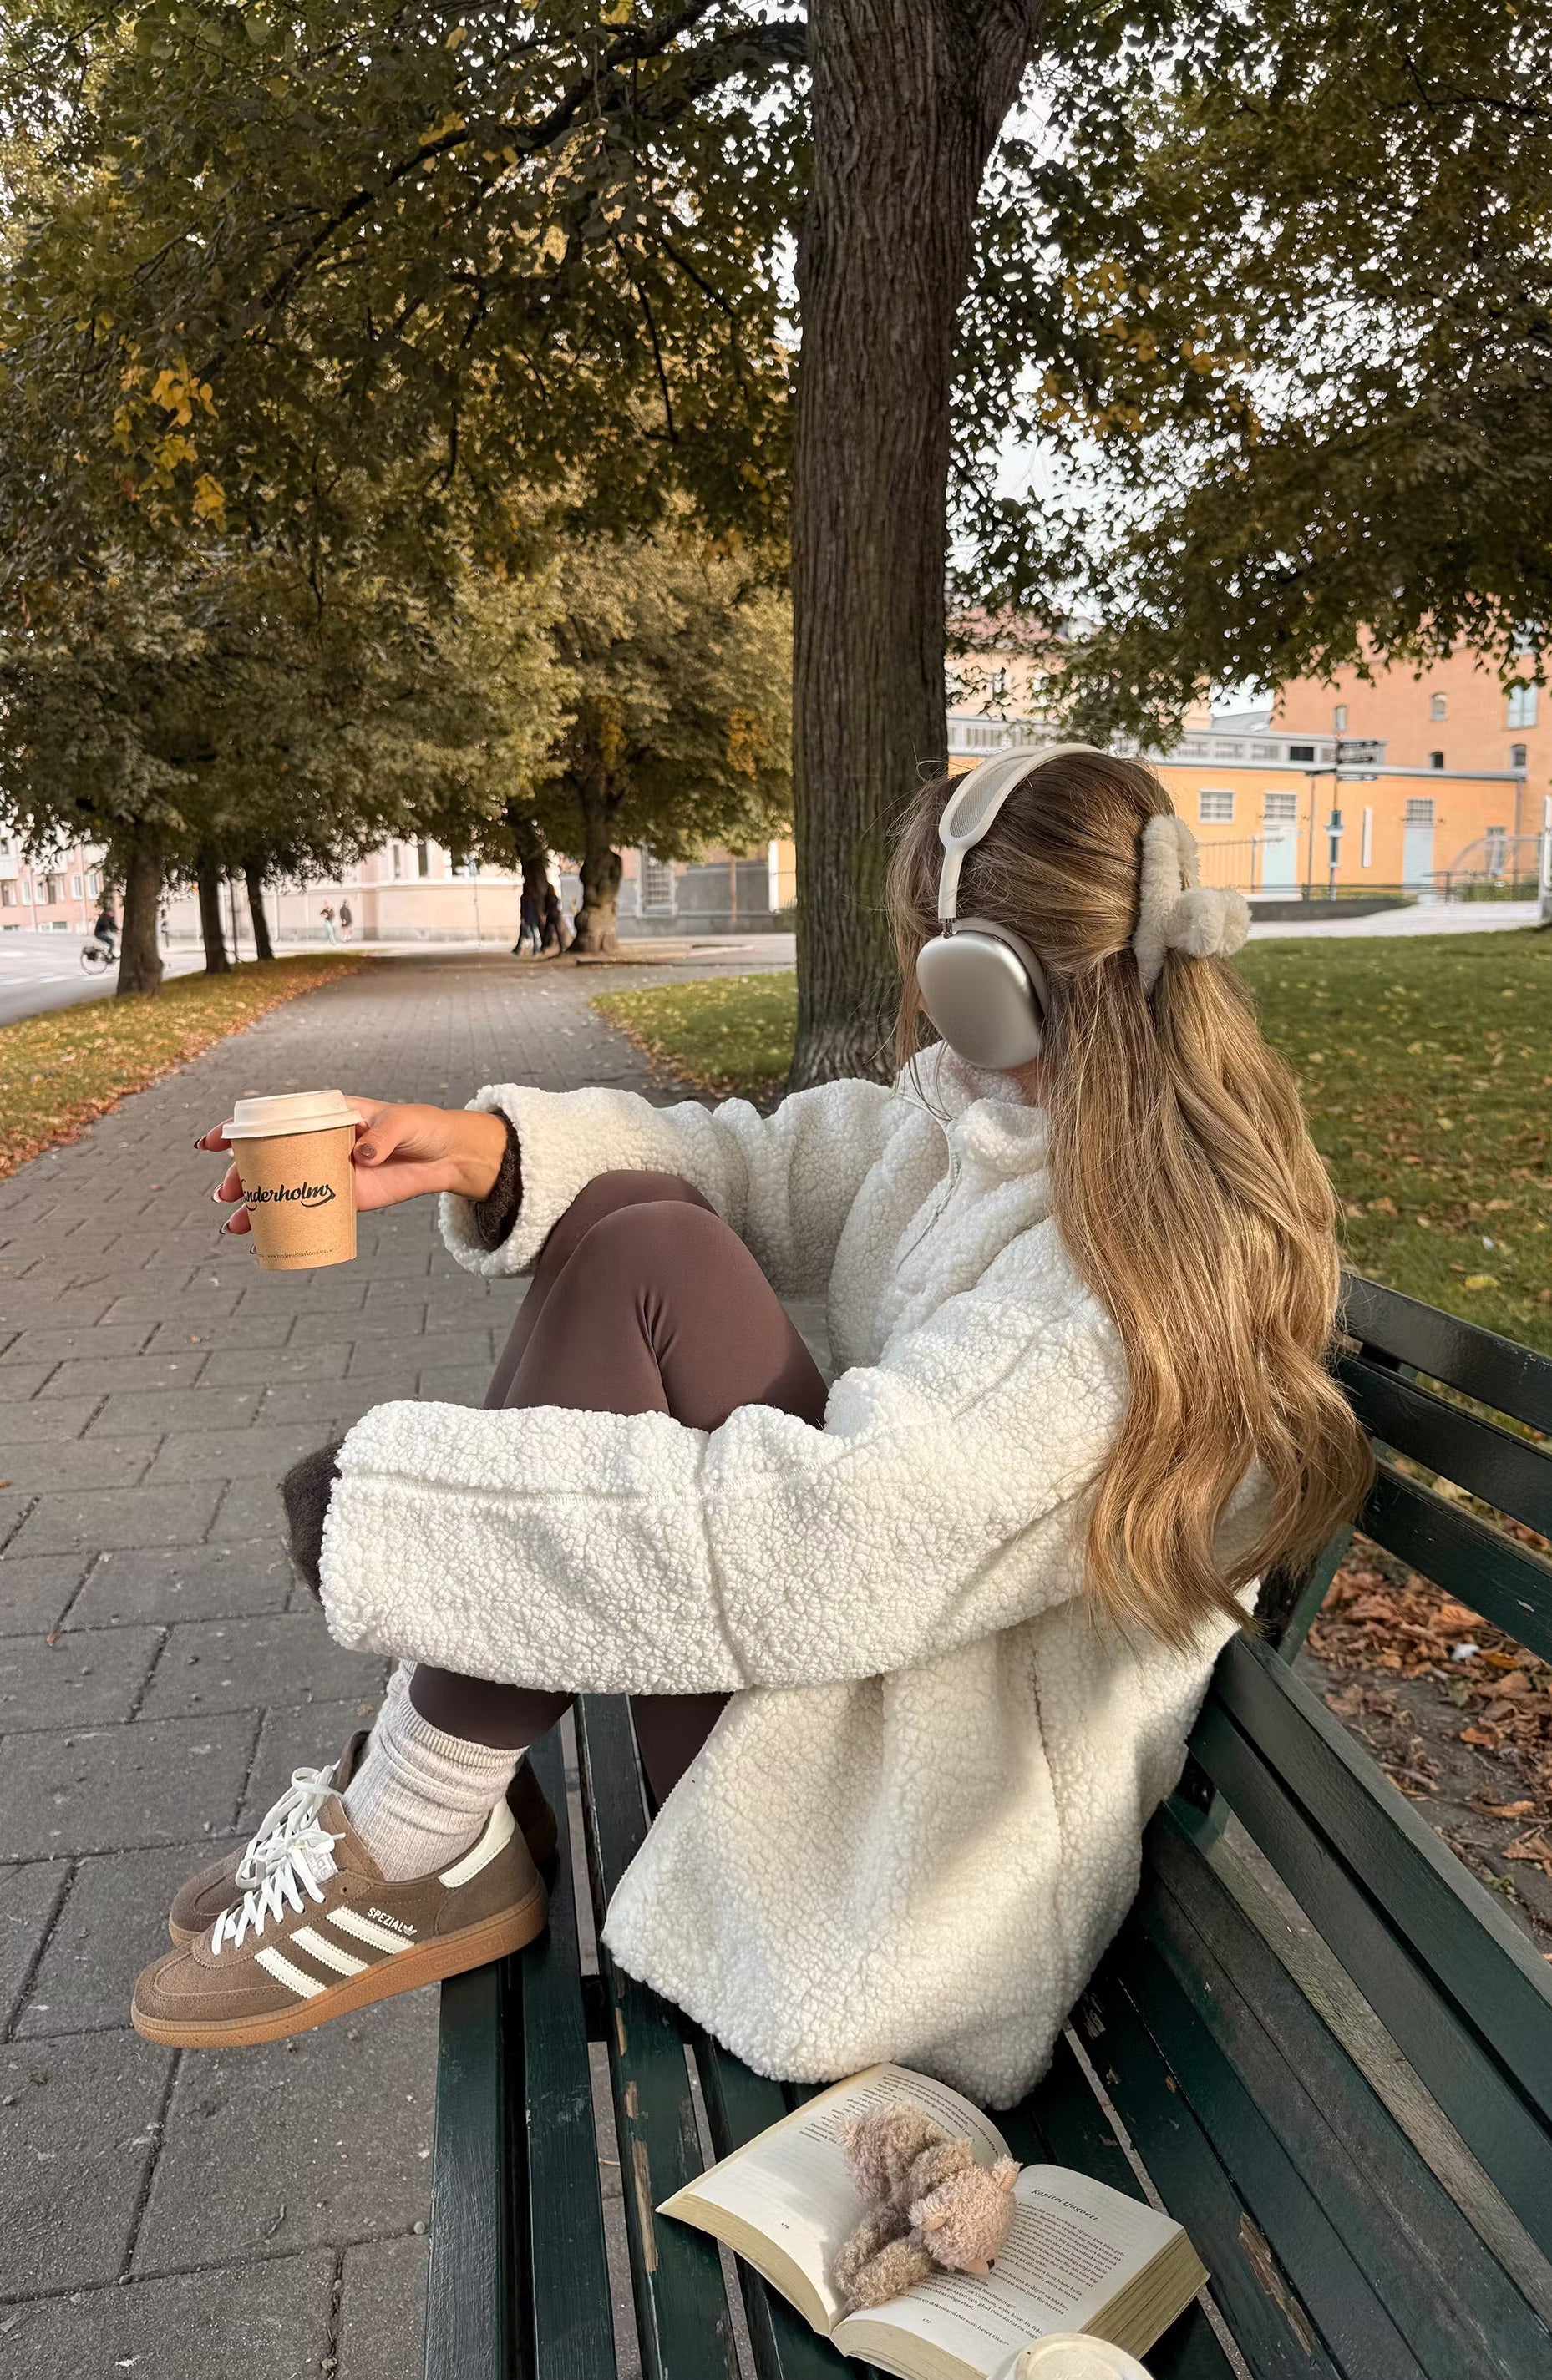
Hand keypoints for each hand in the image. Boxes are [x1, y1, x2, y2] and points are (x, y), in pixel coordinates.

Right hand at [197, 1100, 508, 1235]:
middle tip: (228, 1194)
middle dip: (240, 1176)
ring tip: (235, 1225)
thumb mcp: (401, 1124)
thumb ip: (381, 1137)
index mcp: (322, 1116)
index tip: (214, 1142)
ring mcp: (326, 1173)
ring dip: (253, 1206)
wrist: (445, 1155)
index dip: (237, 1130)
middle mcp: (316, 1145)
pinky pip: (306, 1211)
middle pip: (266, 1159)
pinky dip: (283, 1224)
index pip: (272, 1119)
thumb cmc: (418, 1126)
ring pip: (280, 1189)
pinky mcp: (343, 1198)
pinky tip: (263, 1239)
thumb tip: (360, 1156)